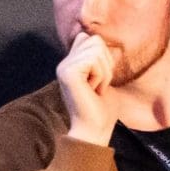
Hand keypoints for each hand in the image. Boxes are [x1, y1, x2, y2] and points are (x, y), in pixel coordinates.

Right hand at [57, 31, 120, 146]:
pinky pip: (94, 59)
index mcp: (71, 64)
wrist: (94, 131)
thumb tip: (100, 39)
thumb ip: (101, 59)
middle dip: (106, 64)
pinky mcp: (68, 73)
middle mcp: (64, 64)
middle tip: (98, 86)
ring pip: (96, 48)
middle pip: (95, 40)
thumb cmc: (102, 110)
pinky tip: (93, 90)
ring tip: (95, 89)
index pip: (91, 38)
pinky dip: (101, 76)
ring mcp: (64, 67)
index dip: (104, 57)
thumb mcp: (104, 78)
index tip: (100, 80)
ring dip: (104, 72)